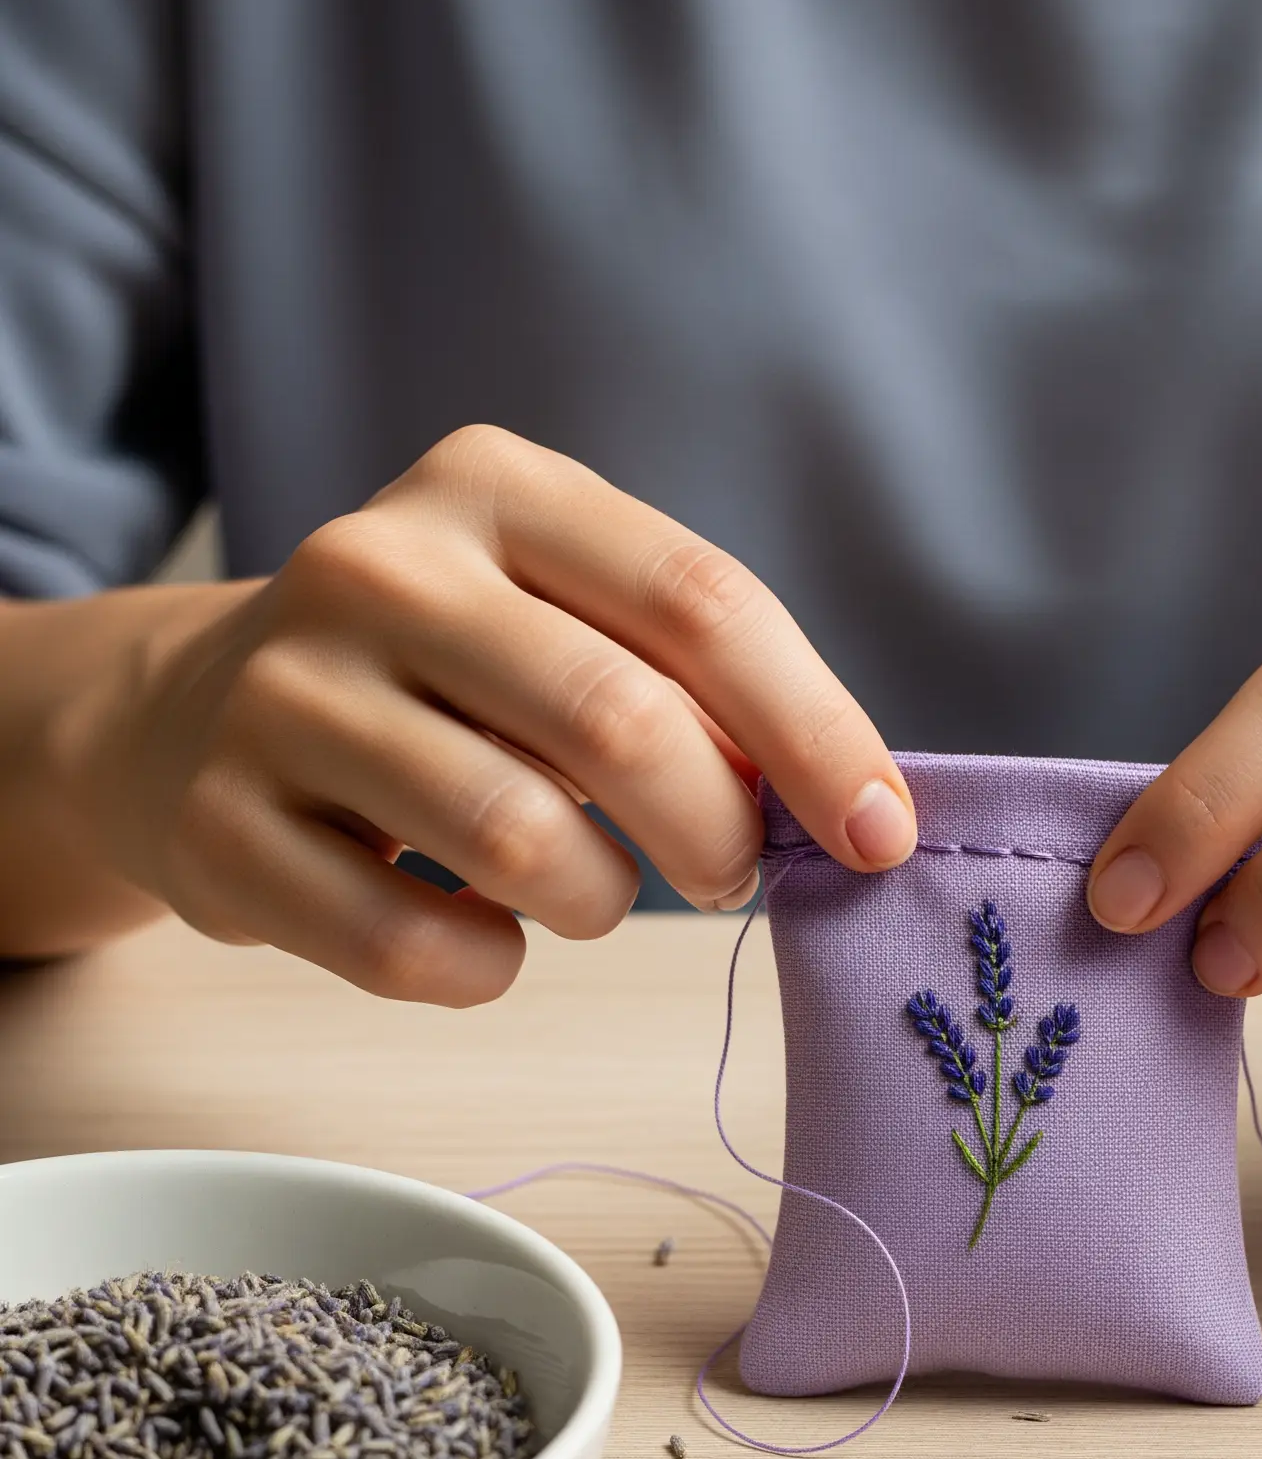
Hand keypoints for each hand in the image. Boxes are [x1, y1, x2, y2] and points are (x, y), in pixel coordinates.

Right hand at [65, 427, 915, 1002]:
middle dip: (717, 834)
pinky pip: (413, 947)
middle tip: (728, 875)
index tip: (880, 834)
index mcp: (492, 489)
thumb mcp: (557, 617)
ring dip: (604, 906)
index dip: (815, 732)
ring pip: (520, 843)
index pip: (699, 604)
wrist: (184, 717)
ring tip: (592, 895)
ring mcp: (283, 695)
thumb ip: (689, 679)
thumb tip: (847, 806)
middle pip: (620, 723)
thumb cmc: (436, 681)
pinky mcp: (221, 829)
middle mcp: (377, 567)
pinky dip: (487, 969)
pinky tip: (483, 935)